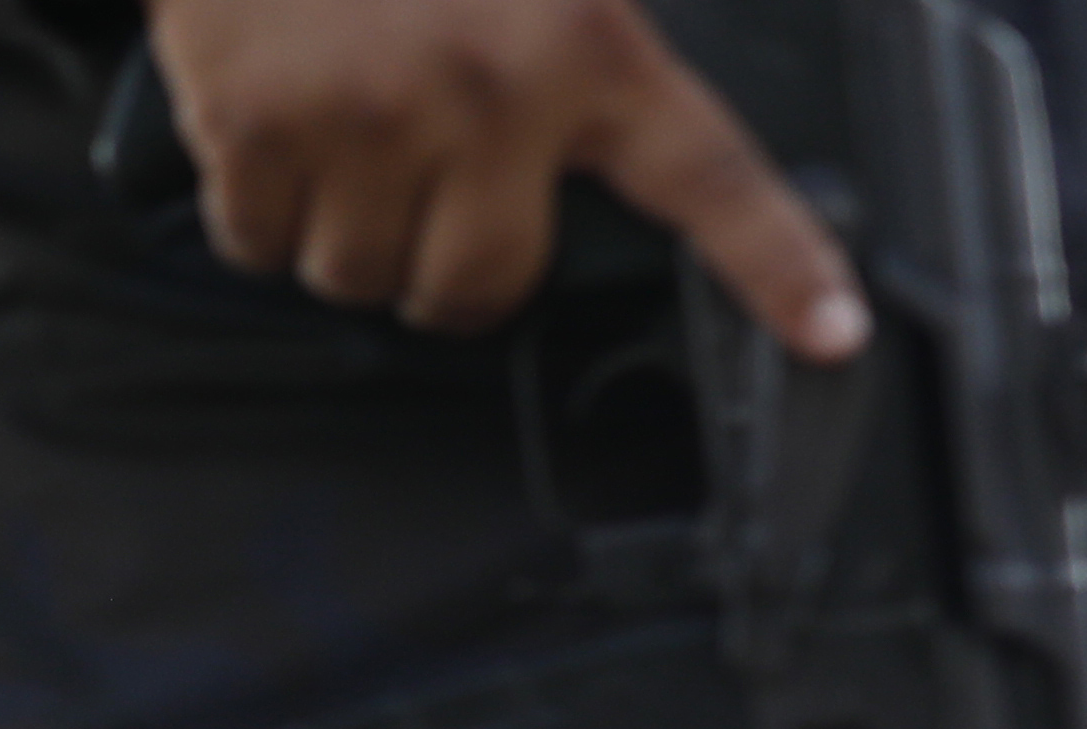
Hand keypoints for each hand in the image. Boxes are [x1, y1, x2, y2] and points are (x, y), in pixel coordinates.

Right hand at [145, 0, 865, 356]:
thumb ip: (588, 48)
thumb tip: (581, 154)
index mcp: (585, 38)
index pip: (706, 174)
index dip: (775, 264)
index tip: (832, 332)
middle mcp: (488, 88)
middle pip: (476, 287)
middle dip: (438, 268)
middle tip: (421, 202)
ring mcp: (367, 113)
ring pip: (356, 275)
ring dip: (340, 233)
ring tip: (336, 137)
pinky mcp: (258, 126)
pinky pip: (256, 245)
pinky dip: (255, 210)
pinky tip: (271, 129)